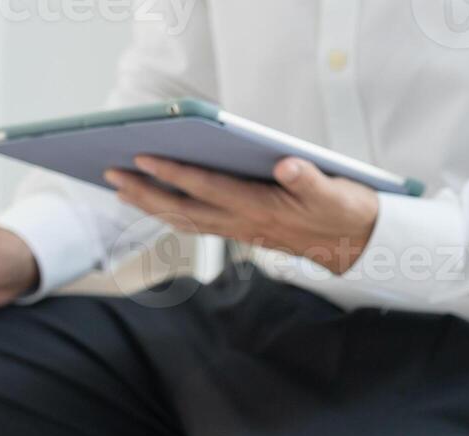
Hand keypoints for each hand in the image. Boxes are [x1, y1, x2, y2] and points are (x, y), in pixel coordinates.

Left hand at [105, 156, 380, 274]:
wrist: (357, 246)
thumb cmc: (344, 212)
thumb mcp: (335, 193)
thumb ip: (310, 179)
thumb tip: (288, 164)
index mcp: (261, 208)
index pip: (208, 187)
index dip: (175, 173)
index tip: (143, 157)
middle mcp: (244, 223)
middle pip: (184, 208)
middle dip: (146, 192)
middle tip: (111, 174)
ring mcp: (240, 230)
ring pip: (186, 219)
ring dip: (152, 205)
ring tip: (121, 190)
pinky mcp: (243, 231)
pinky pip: (198, 224)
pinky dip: (172, 214)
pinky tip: (157, 204)